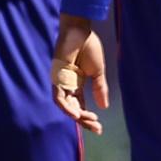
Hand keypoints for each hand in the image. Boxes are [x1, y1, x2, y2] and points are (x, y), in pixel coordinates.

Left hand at [51, 13, 107, 134]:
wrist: (81, 31)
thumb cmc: (88, 47)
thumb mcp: (98, 72)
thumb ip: (100, 88)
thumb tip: (104, 107)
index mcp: (77, 84)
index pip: (81, 106)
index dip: (88, 119)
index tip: (100, 129)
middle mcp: (68, 86)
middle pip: (73, 110)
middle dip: (84, 121)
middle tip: (97, 127)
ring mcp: (61, 82)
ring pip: (65, 106)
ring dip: (76, 115)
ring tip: (88, 119)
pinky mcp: (56, 77)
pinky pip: (58, 97)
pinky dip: (65, 106)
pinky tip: (75, 114)